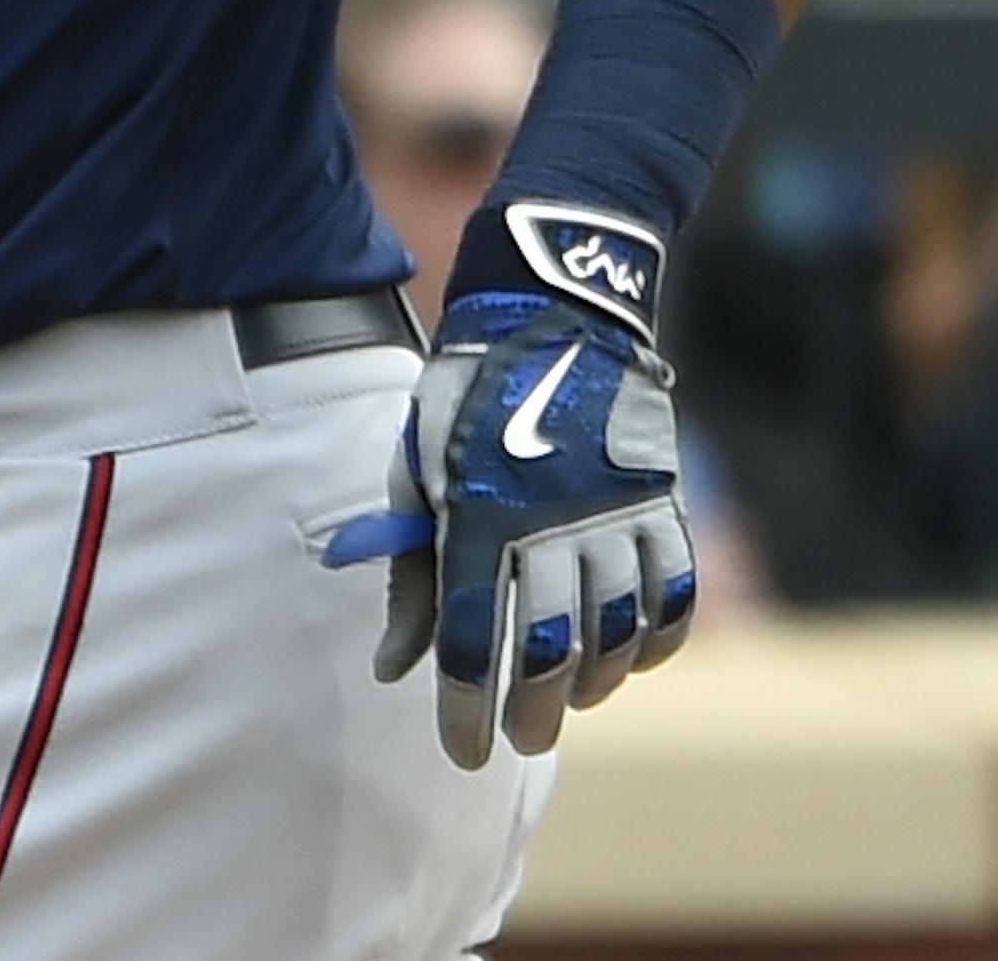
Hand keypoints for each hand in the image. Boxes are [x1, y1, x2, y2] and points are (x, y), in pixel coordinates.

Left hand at [370, 283, 694, 770]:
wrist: (553, 315)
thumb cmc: (467, 398)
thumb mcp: (419, 469)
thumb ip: (411, 571)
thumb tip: (392, 667)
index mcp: (479, 512)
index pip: (472, 638)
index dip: (465, 708)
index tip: (463, 752)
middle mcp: (552, 522)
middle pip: (552, 653)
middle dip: (534, 711)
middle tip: (522, 735)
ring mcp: (616, 513)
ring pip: (617, 635)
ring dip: (593, 680)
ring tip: (571, 693)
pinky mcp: (662, 502)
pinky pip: (673, 597)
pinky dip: (654, 639)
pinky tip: (628, 654)